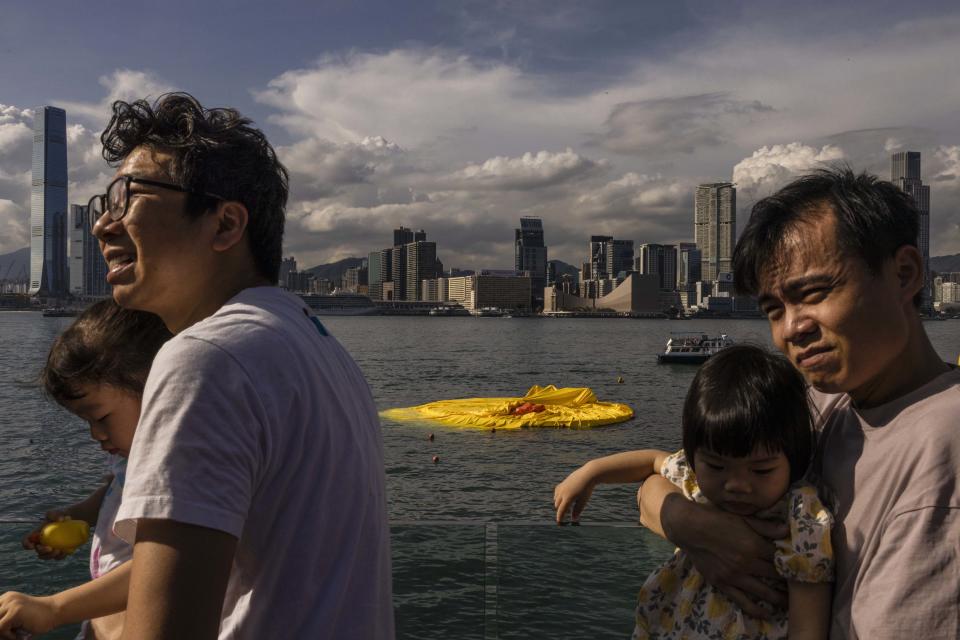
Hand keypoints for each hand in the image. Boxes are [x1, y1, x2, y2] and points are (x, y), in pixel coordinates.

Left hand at [0, 592, 58, 638]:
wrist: (56, 611)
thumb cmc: (37, 619)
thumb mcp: (17, 618)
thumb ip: (4, 621)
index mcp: (5, 598)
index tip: (4, 632)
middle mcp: (6, 598)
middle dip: (0, 630)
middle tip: (11, 635)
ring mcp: (11, 603)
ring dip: (3, 634)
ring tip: (16, 635)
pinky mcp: (15, 611)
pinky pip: (1, 628)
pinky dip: (9, 636)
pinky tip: (21, 634)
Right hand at [22, 511, 70, 560]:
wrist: (72, 522)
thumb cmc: (60, 517)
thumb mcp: (56, 513)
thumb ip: (55, 514)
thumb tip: (60, 520)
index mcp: (36, 535)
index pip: (26, 541)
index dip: (26, 545)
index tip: (32, 546)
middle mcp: (41, 543)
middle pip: (38, 551)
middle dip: (42, 551)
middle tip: (50, 548)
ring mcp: (50, 548)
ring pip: (47, 556)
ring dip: (51, 555)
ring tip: (59, 550)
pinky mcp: (59, 551)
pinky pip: (58, 557)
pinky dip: (61, 556)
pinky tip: (66, 551)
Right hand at [553, 466, 596, 523]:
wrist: (587, 474)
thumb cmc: (587, 488)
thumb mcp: (583, 500)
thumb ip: (578, 510)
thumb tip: (573, 519)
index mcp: (568, 498)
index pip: (561, 510)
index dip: (560, 517)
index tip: (559, 523)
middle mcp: (563, 493)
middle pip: (557, 505)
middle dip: (561, 510)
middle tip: (567, 514)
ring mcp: (562, 487)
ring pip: (556, 499)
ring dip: (559, 504)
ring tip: (567, 505)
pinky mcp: (562, 483)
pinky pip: (556, 492)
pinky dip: (558, 496)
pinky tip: (563, 497)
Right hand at [662, 495, 788, 617]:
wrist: (688, 527)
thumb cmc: (716, 518)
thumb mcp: (742, 518)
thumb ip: (765, 526)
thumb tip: (787, 530)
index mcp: (753, 545)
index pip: (780, 558)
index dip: (792, 563)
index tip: (800, 567)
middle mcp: (746, 562)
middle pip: (775, 576)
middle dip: (789, 582)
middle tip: (800, 586)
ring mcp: (734, 575)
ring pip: (763, 592)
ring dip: (779, 599)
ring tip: (789, 603)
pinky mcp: (722, 583)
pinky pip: (742, 601)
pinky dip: (756, 609)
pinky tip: (766, 613)